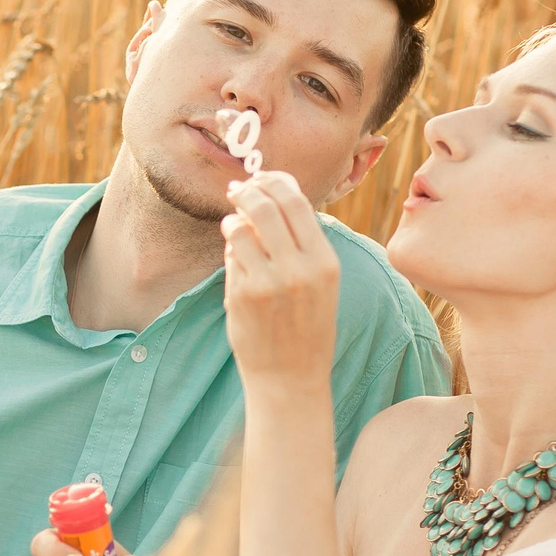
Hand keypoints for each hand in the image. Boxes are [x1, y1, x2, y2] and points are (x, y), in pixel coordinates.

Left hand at [220, 170, 341, 388]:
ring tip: (233, 224)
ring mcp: (269, 282)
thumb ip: (302, 244)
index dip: (275, 182)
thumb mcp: (321, 283)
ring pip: (241, 228)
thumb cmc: (306, 326)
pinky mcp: (242, 295)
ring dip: (233, 219)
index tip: (262, 178)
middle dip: (248, 191)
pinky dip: (229, 246)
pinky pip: (231, 255)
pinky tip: (233, 252)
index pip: (298, 203)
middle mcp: (300, 269)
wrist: (290, 377)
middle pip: (267, 207)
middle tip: (237, 190)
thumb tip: (272, 198)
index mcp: (326, 262)